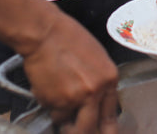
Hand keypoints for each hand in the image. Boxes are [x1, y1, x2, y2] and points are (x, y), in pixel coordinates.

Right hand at [22, 9, 119, 132]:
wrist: (45, 33)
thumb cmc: (67, 38)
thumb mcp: (96, 57)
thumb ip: (99, 81)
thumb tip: (98, 101)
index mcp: (110, 79)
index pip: (111, 116)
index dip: (105, 130)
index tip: (102, 133)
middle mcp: (96, 91)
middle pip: (91, 129)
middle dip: (83, 133)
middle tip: (76, 129)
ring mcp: (76, 98)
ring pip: (71, 125)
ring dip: (65, 120)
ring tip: (60, 101)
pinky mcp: (55, 102)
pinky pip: (55, 114)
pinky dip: (52, 108)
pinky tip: (50, 90)